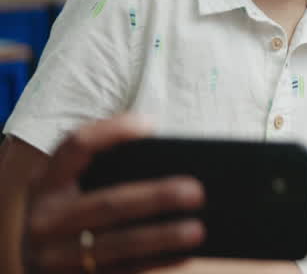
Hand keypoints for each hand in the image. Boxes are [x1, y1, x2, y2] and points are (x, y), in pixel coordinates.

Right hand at [23, 117, 205, 273]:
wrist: (34, 265)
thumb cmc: (70, 212)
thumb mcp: (70, 189)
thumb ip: (105, 172)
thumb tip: (174, 163)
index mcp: (46, 183)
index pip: (75, 146)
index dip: (111, 132)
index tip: (151, 123)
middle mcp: (45, 218)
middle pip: (108, 203)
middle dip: (155, 197)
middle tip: (196, 191)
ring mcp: (55, 255)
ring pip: (116, 245)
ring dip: (161, 237)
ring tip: (197, 229)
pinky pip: (122, 271)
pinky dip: (155, 262)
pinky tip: (183, 254)